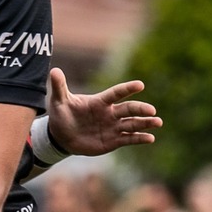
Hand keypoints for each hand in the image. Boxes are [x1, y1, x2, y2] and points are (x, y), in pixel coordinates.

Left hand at [45, 67, 160, 156]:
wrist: (62, 136)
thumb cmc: (62, 115)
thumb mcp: (59, 101)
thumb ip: (60, 87)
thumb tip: (54, 71)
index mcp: (100, 102)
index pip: (116, 93)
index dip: (127, 89)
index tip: (140, 85)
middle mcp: (110, 113)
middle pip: (128, 109)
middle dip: (140, 109)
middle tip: (152, 111)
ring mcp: (113, 127)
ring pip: (132, 123)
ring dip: (145, 123)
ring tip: (158, 122)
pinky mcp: (113, 140)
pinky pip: (129, 139)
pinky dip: (139, 138)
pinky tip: (150, 138)